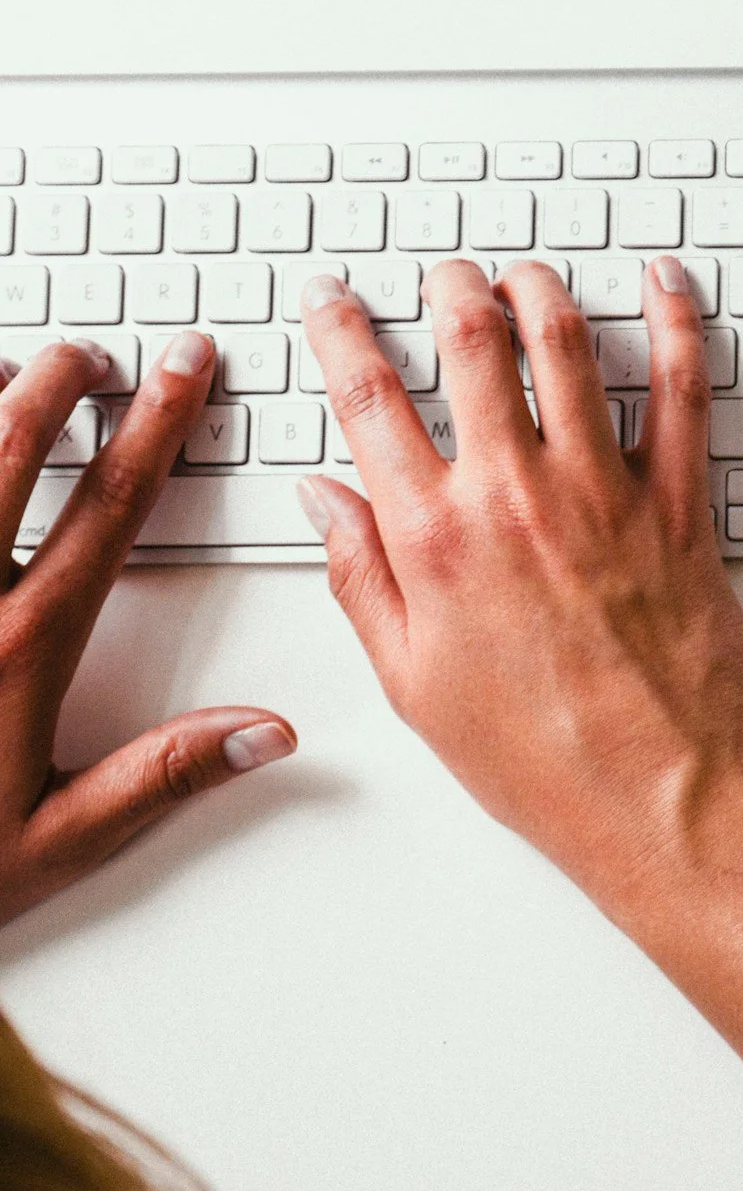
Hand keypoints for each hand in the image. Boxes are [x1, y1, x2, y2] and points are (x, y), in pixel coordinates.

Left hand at [0, 337, 294, 923]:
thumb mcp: (54, 839)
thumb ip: (163, 776)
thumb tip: (269, 732)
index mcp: (19, 647)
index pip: (109, 507)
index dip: (156, 426)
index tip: (183, 371)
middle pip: (8, 449)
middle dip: (56, 383)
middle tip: (88, 351)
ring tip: (5, 368)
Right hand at [294, 259, 742, 890]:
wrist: (666, 797)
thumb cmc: (544, 759)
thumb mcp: (414, 683)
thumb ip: (361, 579)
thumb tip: (322, 500)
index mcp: (435, 539)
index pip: (368, 399)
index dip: (340, 331)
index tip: (332, 298)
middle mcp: (517, 497)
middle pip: (472, 345)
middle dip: (450, 289)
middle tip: (443, 273)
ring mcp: (607, 493)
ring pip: (568, 346)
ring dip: (541, 290)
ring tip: (525, 274)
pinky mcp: (684, 505)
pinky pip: (682, 390)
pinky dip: (676, 323)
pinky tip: (665, 283)